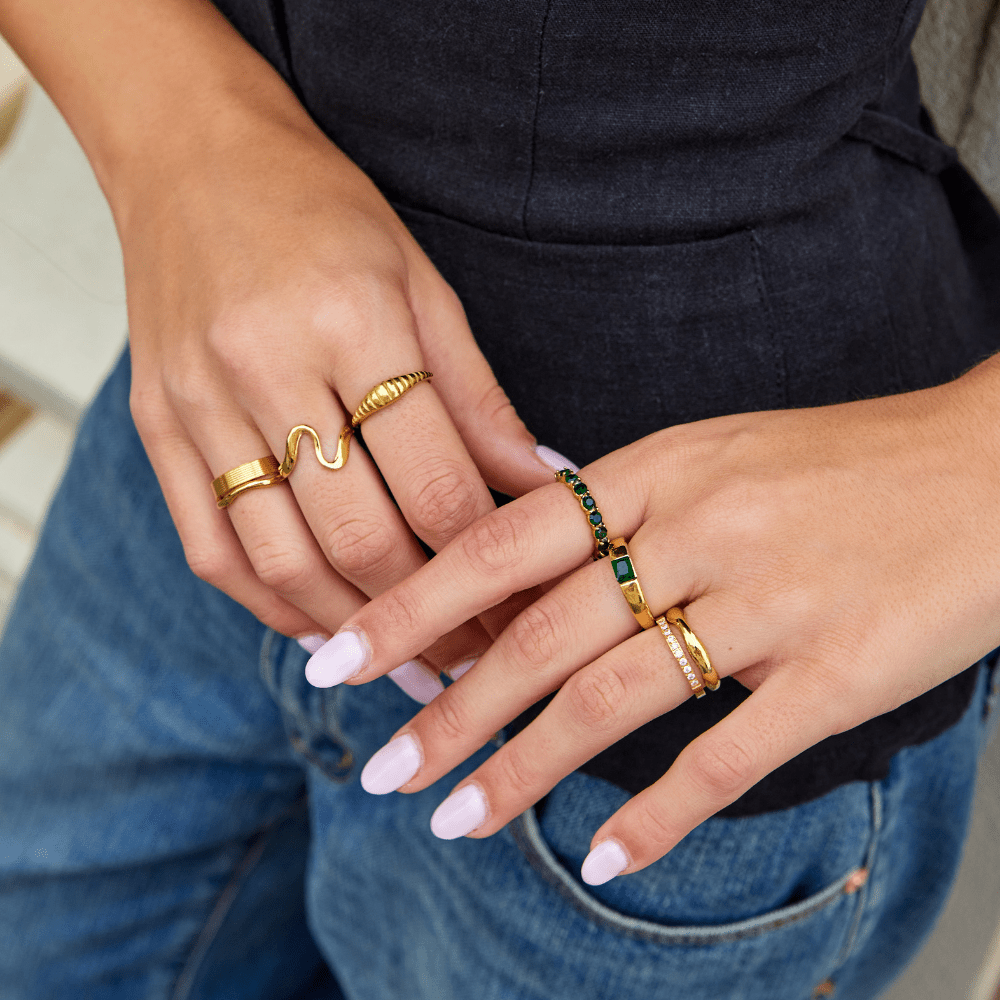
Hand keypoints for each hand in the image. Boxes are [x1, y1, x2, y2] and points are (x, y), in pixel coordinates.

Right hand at [118, 94, 564, 694]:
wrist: (192, 158)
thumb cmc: (321, 211)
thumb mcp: (423, 284)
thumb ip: (479, 397)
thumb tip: (543, 483)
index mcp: (354, 320)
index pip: (438, 483)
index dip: (491, 561)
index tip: (525, 602)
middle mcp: (268, 367)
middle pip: (362, 538)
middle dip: (433, 613)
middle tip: (482, 650)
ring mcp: (200, 404)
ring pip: (283, 561)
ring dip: (357, 629)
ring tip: (414, 662)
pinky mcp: (156, 428)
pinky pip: (211, 549)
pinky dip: (271, 608)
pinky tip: (325, 631)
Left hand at [309, 363, 999, 877]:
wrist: (988, 462)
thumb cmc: (843, 461)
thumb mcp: (716, 453)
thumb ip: (623, 505)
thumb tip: (522, 565)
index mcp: (657, 469)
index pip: (502, 541)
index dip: (413, 602)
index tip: (339, 654)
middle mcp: (697, 530)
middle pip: (540, 632)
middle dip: (449, 708)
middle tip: (381, 769)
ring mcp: (766, 601)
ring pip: (613, 697)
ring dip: (523, 768)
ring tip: (454, 819)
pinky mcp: (837, 669)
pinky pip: (728, 752)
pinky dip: (658, 812)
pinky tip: (603, 857)